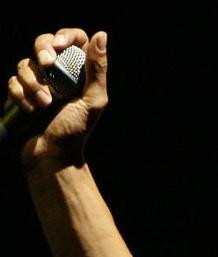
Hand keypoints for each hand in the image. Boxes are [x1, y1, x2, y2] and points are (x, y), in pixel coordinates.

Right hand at [5, 27, 107, 172]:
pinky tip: (30, 109)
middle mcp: (58, 74)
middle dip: (42, 51)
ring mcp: (37, 82)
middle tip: (47, 65)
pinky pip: (12, 80)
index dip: (65, 36)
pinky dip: (19, 94)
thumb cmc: (75, 131)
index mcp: (79, 73)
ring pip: (25, 63)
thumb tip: (101, 35)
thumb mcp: (93, 100)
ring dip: (33, 83)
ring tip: (44, 105)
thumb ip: (97, 70)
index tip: (60, 46)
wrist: (51, 156)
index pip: (73, 39)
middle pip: (43, 42)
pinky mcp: (19, 93)